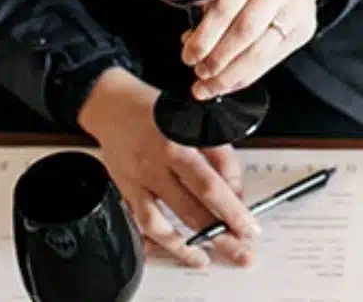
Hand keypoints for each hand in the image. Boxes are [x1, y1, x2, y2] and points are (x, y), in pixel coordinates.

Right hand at [76, 68, 255, 267]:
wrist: (113, 104)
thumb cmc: (159, 111)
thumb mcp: (198, 122)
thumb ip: (221, 157)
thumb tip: (236, 195)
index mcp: (178, 145)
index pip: (210, 186)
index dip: (232, 212)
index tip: (249, 228)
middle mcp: (155, 166)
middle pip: (190, 210)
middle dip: (219, 236)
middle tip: (240, 252)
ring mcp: (137, 182)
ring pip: (160, 224)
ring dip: (186, 247)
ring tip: (206, 259)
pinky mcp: (124, 191)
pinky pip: (139, 223)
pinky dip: (155, 240)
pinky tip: (173, 250)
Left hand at [182, 0, 334, 99]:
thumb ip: (213, 2)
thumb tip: (190, 40)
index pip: (225, 7)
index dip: (204, 36)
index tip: (189, 54)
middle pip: (245, 31)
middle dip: (216, 59)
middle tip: (198, 71)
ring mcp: (294, 12)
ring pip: (259, 53)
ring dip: (229, 75)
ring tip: (208, 86)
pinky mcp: (302, 31)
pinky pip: (270, 62)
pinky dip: (245, 77)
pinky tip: (229, 83)